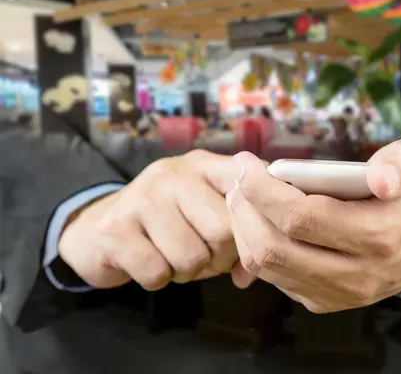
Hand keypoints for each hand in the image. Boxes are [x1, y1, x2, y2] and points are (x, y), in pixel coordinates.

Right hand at [59, 150, 242, 290]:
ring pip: (191, 256)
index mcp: (204, 166)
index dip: (257, 221)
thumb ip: (241, 235)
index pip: (248, 186)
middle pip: (223, 230)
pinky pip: (157, 273)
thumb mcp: (207, 214)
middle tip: (206, 257)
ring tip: (175, 258)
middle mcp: (173, 174)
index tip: (252, 240)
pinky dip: (158, 279)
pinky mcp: (114, 228)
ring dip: (188, 272)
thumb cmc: (170, 224)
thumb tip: (254, 271)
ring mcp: (141, 197)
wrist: (99, 228)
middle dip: (220, 258)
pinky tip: (150, 262)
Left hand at [227, 141, 400, 312]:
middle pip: (275, 247)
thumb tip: (379, 178)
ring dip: (244, 230)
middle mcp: (357, 275)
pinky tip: (259, 222)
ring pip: (268, 268)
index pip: (302, 218)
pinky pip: (275, 279)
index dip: (264, 191)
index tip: (246, 164)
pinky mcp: (325, 302)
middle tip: (239, 179)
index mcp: (380, 237)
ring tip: (243, 198)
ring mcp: (339, 294)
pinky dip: (256, 249)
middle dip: (245, 210)